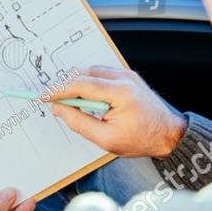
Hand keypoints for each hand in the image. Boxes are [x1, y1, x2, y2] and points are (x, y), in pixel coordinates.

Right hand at [51, 66, 187, 158]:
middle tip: (52, 100)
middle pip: (83, 74)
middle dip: (64, 86)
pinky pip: (101, 74)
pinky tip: (84, 97)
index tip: (43, 96)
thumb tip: (59, 109)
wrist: (169, 134)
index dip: (58, 90)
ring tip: (68, 103)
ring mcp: (126, 74)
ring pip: (91, 71)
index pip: (80, 85)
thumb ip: (78, 123)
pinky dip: (88, 83)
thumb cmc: (142, 139)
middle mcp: (123, 77)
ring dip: (76, 84)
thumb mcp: (105, 139)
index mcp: (120, 92)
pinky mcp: (127, 76)